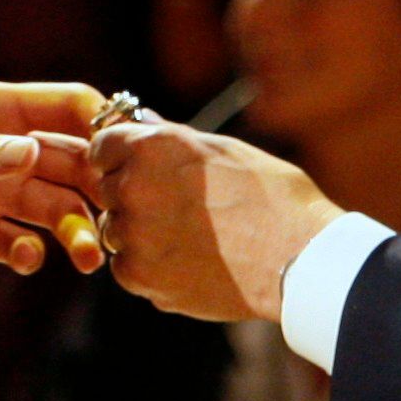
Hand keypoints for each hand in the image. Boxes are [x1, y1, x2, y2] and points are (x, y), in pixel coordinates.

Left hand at [0, 83, 109, 272]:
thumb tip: (34, 154)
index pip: (64, 107)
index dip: (100, 124)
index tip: (126, 154)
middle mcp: (1, 150)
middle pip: (71, 165)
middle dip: (99, 189)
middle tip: (119, 218)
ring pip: (52, 210)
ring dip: (76, 230)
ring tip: (89, 257)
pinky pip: (14, 246)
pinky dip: (29, 254)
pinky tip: (26, 259)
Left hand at [93, 121, 341, 321]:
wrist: (299, 259)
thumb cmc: (273, 198)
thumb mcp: (225, 151)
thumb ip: (173, 139)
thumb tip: (143, 122)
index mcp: (155, 147)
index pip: (102, 146)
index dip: (118, 157)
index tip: (137, 168)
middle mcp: (135, 187)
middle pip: (106, 190)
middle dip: (130, 196)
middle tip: (172, 207)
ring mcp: (135, 235)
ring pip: (115, 232)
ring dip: (138, 234)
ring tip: (187, 237)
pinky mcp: (142, 277)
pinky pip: (126, 269)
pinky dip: (148, 268)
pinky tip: (187, 262)